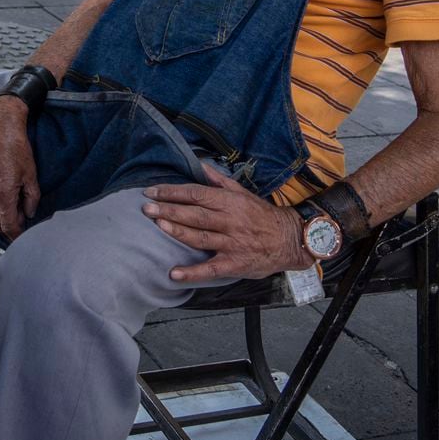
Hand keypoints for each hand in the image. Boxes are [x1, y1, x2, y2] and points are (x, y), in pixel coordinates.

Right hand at [0, 97, 39, 240]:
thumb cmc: (15, 146)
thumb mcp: (31, 174)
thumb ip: (31, 198)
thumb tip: (30, 212)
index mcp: (3, 194)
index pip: (8, 225)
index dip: (16, 235)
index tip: (22, 238)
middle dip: (6, 228)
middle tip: (19, 224)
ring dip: (0, 212)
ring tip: (14, 202)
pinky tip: (3, 190)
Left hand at [140, 166, 310, 281]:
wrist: (291, 240)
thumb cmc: (263, 215)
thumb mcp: (243, 193)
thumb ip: (219, 181)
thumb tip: (200, 165)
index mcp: (229, 202)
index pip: (196, 194)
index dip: (173, 192)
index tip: (152, 191)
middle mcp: (229, 221)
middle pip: (194, 214)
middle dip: (169, 209)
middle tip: (146, 208)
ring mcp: (232, 243)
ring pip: (200, 237)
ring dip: (178, 232)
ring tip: (158, 225)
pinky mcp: (235, 264)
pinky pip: (211, 268)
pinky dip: (193, 272)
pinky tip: (174, 274)